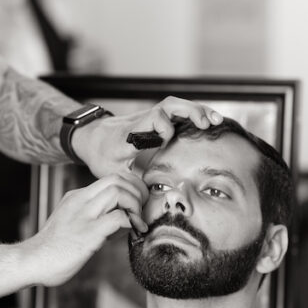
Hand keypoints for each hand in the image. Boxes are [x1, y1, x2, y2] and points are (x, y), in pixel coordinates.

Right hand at [19, 171, 148, 287]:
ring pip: (118, 192)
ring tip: (139, 222)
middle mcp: (80, 201)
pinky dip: (131, 222)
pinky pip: (118, 218)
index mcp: (77, 197)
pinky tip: (133, 232)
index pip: (110, 178)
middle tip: (143, 209)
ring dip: (136, 205)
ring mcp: (84, 215)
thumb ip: (94, 219)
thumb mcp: (73, 224)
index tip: (139, 201)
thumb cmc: (54, 249)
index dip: (131, 185)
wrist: (33, 261)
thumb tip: (122, 222)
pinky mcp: (88, 233)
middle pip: (117, 179)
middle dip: (137, 191)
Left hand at [71, 97, 222, 177]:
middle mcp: (143, 120)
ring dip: (196, 110)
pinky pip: (176, 111)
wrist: (91, 137)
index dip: (162, 128)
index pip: (151, 120)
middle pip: (168, 105)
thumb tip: (147, 202)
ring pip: (175, 105)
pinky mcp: (155, 118)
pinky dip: (194, 113)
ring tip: (216, 121)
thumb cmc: (101, 155)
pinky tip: (209, 121)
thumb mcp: (112, 172)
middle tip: (208, 124)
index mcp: (132, 133)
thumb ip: (130, 184)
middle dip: (190, 112)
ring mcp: (150, 117)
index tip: (166, 141)